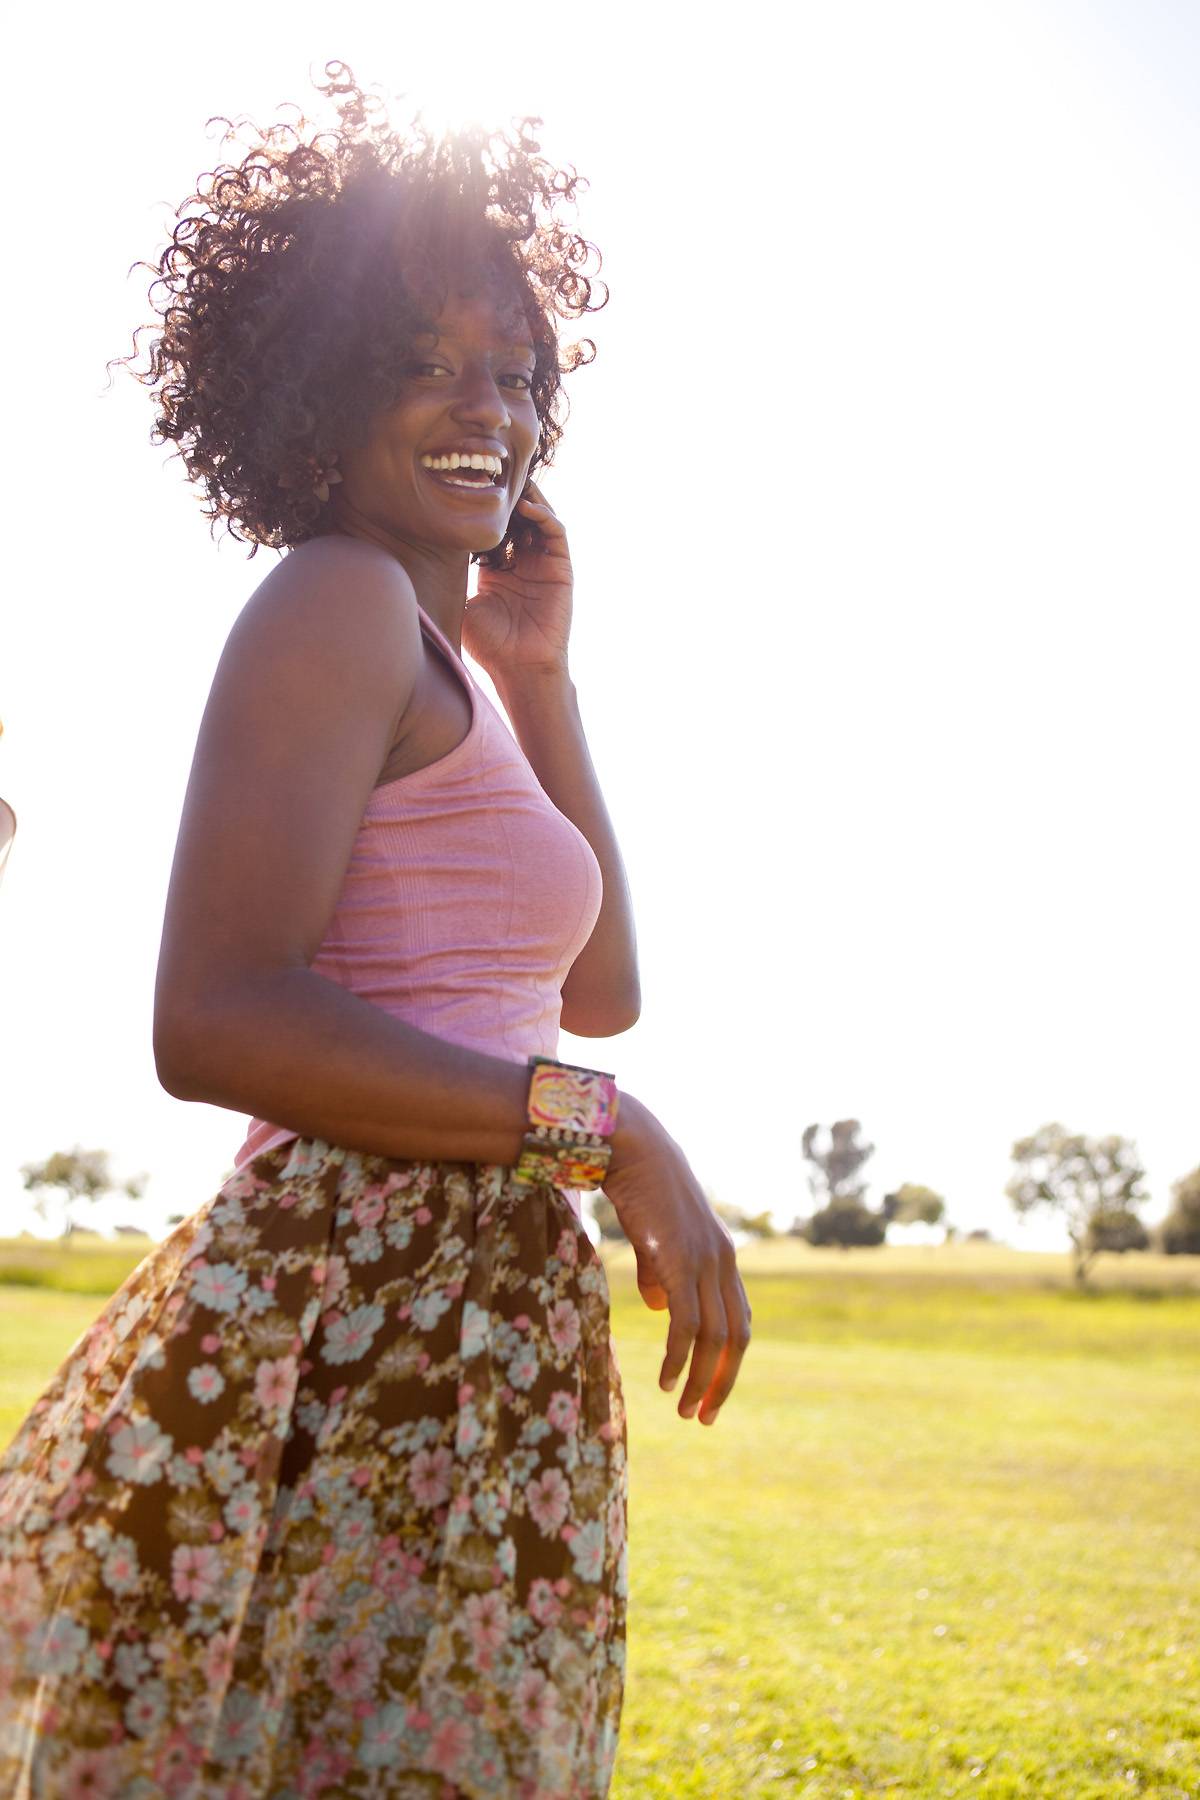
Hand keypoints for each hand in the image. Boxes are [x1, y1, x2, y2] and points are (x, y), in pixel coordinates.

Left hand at [462, 480, 572, 681]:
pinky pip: (556, 533)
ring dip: (526, 498)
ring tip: (508, 480)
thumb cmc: (489, 645)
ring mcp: (543, 564)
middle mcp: (522, 563)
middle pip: (515, 517)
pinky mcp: (561, 569)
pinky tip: (526, 507)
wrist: (521, 669)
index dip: (480, 509)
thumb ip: (451, 581)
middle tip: (485, 473)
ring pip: (537, 518)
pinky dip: (544, 516)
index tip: (462, 487)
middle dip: (503, 496)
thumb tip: (416, 562)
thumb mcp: (463, 604)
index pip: (491, 528)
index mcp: (497, 569)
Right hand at [602, 1095, 752, 1426]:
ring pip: (713, 1337)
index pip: (738, 1322)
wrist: (634, 1148)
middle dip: (722, 1381)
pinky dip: (680, 1359)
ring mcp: (704, 1262)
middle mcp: (723, 1262)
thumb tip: (659, 1310)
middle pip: (735, 1338)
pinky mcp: (680, 1262)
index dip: (729, 1361)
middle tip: (705, 1417)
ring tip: (686, 1410)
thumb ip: (662, 1273)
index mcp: (723, 1257)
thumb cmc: (641, 1189)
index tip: (711, 1392)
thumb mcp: (658, 1237)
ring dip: (701, 1380)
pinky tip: (668, 1382)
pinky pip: (686, 1324)